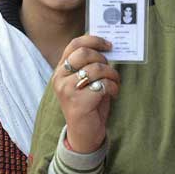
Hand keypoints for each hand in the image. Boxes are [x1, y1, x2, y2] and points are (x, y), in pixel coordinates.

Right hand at [54, 36, 119, 153]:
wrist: (84, 133)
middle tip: (109, 68)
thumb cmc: (88, 103)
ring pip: (97, 68)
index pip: (74, 44)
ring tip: (115, 82)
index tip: (108, 45)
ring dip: (112, 74)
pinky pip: (104, 84)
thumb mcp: (85, 81)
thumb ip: (90, 64)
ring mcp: (68, 90)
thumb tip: (108, 46)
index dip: (94, 40)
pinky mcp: (79, 102)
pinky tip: (113, 94)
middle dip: (102, 58)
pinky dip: (114, 87)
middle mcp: (60, 78)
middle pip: (84, 53)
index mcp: (61, 70)